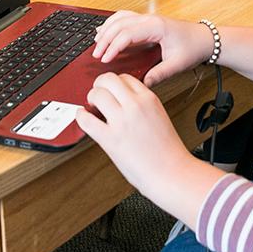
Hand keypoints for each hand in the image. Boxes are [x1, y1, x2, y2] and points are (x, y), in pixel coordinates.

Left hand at [76, 72, 193, 196]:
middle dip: (100, 84)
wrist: (172, 173)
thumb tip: (123, 103)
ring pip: (97, 94)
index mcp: (149, 99)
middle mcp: (135, 106)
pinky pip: (87, 120)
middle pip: (109, 79)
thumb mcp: (160, 117)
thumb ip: (143, 106)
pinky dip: (80, 116)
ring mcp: (122, 121)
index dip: (115, 83)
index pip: (126, 77)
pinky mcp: (110, 139)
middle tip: (98, 93)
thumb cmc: (168, 152)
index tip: (111, 90)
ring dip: (91, 98)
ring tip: (92, 106)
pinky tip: (82, 117)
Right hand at [93, 11, 212, 86]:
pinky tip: (105, 29)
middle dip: (105, 39)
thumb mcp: (177, 64)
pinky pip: (125, 17)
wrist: (205, 39)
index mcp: (156, 27)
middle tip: (96, 55)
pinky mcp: (147, 21)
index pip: (127, 34)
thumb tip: (143, 83)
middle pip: (120, 24)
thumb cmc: (193, 48)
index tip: (105, 59)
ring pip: (120, 18)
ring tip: (96, 42)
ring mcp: (148, 18)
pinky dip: (113, 23)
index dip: (113, 47)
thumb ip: (160, 73)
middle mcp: (150, 19)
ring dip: (107, 28)